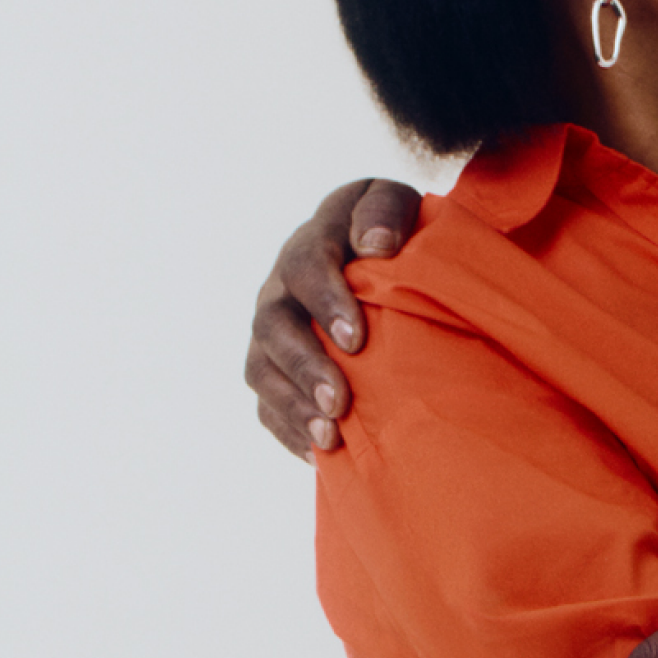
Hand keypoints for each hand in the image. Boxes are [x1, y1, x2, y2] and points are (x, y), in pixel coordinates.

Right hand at [243, 177, 421, 459]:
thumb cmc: (393, 228)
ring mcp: (272, 328)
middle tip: (339, 401)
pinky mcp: (274, 365)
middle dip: (305, 367)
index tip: (356, 339)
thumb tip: (377, 245)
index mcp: (311, 241)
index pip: (305, 266)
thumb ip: (386, 213)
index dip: (325, 303)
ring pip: (262, 369)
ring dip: (292, 405)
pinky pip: (266, 401)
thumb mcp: (395, 204)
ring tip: (329, 437)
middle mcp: (280, 286)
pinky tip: (318, 454)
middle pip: (274, 326)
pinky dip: (287, 428)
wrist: (379, 250)